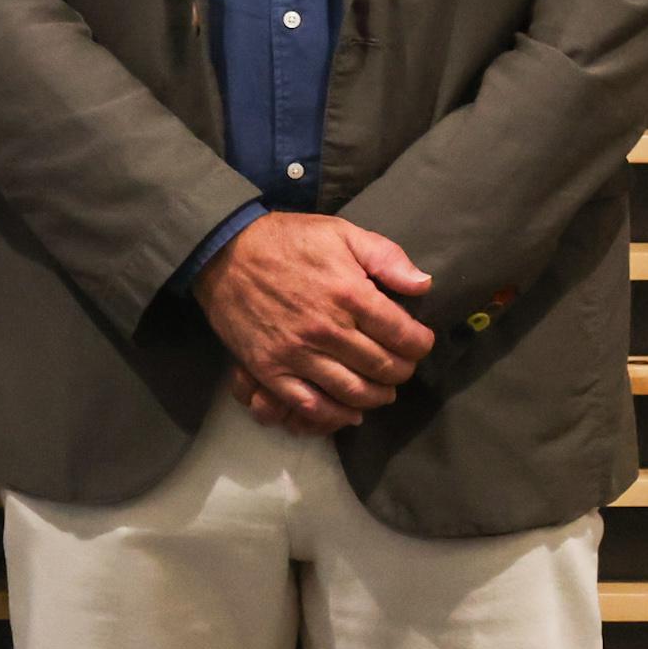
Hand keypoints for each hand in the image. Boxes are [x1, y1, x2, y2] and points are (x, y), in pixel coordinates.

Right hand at [196, 214, 433, 431]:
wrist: (224, 252)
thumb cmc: (287, 240)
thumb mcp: (341, 233)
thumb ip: (386, 257)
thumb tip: (423, 285)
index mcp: (350, 294)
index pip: (404, 336)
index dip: (420, 344)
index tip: (419, 342)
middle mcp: (328, 329)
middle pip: (384, 368)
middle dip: (402, 371)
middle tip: (401, 366)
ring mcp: (297, 353)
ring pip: (353, 392)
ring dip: (376, 397)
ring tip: (381, 390)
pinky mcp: (270, 369)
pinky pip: (310, 405)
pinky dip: (335, 416)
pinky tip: (349, 413)